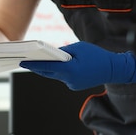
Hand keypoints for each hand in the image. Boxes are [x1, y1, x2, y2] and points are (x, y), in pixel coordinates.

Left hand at [20, 41, 135, 90]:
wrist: (112, 69)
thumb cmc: (97, 56)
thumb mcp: (79, 48)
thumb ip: (64, 51)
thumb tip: (53, 54)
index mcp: (69, 69)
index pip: (47, 66)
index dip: (33, 64)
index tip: (22, 62)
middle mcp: (69, 79)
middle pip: (48, 72)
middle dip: (37, 67)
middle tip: (25, 61)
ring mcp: (72, 84)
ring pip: (55, 75)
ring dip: (48, 69)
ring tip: (37, 61)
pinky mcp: (75, 86)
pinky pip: (63, 78)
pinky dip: (58, 72)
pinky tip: (54, 66)